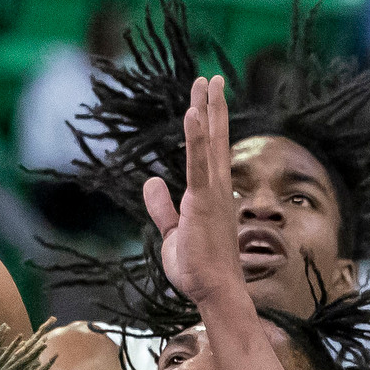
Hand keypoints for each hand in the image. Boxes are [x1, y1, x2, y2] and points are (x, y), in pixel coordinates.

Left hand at [142, 75, 243, 309]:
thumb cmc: (198, 267)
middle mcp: (217, 189)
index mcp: (210, 195)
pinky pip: (198, 164)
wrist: (213, 291)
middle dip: (213, 107)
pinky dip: (196, 138)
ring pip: (211, 144)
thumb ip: (162, 207)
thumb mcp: (173, 232)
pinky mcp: (202, 201)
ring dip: (208, 112)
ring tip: (206, 83)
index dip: (209, 124)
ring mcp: (212, 193)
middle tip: (211, 78)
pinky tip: (193, 114)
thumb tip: (152, 182)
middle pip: (216, 139)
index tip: (206, 99)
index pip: (210, 152)